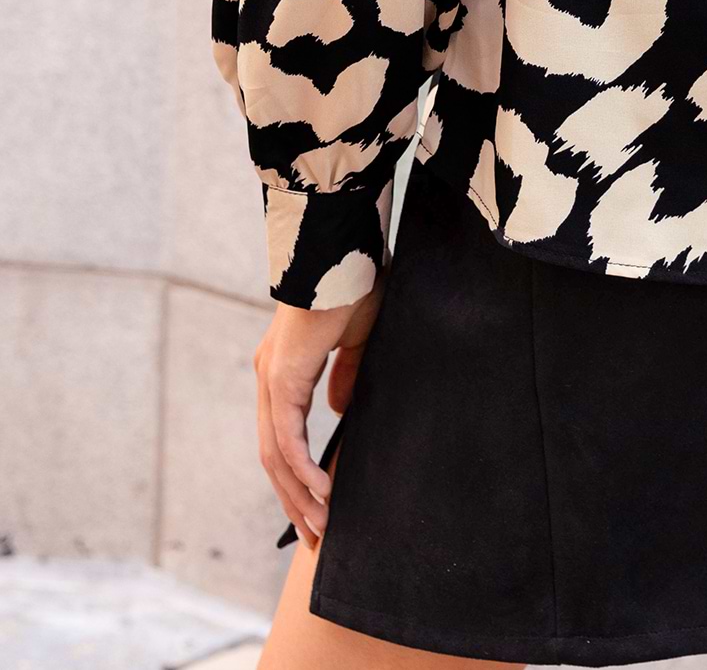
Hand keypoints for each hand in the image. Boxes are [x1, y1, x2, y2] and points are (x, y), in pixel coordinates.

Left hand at [254, 278, 384, 546]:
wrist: (342, 252)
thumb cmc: (353, 285)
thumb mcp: (354, 339)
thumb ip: (344, 376)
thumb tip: (337, 411)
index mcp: (283, 369)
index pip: (283, 437)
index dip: (296, 476)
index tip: (315, 509)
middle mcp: (269, 378)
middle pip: (274, 456)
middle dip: (294, 500)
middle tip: (314, 536)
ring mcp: (271, 378)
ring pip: (277, 454)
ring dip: (298, 494)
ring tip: (321, 526)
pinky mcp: (282, 377)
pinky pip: (286, 437)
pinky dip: (302, 469)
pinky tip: (320, 492)